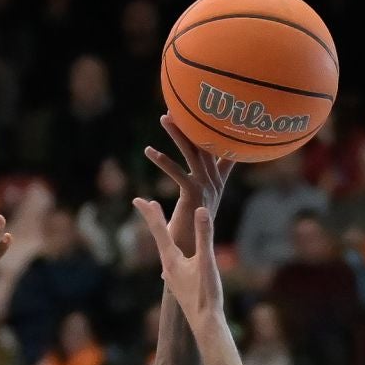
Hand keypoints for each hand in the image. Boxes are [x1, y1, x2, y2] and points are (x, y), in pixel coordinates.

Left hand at [140, 113, 234, 259]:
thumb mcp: (190, 212)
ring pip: (192, 155)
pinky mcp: (194, 197)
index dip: (209, 130)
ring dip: (178, 135)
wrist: (196, 261)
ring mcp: (207, 189)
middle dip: (191, 124)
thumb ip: (183, 195)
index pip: (216, 150)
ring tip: (164, 118)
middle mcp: (214, 183)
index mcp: (215, 183)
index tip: (201, 109)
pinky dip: (163, 162)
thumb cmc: (190, 237)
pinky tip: (149, 151)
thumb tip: (164, 190)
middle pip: (204, 145)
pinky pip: (179, 174)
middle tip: (177, 104)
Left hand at [140, 202, 224, 330]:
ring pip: (165, 249)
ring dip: (162, 234)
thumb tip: (201, 209)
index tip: (138, 199)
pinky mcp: (179, 284)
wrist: (205, 324)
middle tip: (145, 204)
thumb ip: (204, 235)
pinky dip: (171, 249)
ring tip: (160, 225)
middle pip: (159, 237)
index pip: (158, 229)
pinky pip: (172, 260)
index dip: (149, 212)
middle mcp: (168, 266)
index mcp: (171, 259)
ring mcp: (173, 276)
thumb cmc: (206, 293)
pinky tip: (172, 258)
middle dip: (153, 219)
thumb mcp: (207, 261)